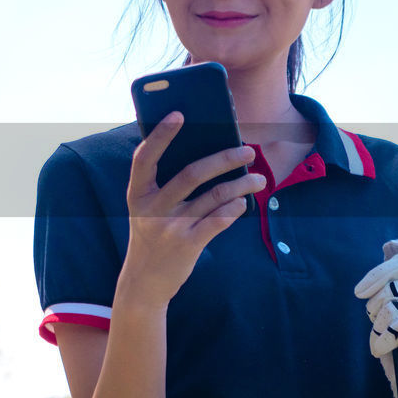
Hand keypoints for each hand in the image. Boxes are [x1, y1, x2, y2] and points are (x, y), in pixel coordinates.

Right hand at [120, 112, 265, 309]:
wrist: (144, 282)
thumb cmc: (150, 236)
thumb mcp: (145, 209)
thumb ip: (162, 185)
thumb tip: (202, 153)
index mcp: (138, 193)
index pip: (145, 157)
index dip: (161, 135)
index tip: (179, 114)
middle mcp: (152, 208)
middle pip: (192, 174)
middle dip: (225, 158)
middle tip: (248, 150)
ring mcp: (170, 227)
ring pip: (213, 196)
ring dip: (241, 185)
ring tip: (259, 178)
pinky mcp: (187, 245)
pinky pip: (218, 220)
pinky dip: (234, 208)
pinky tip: (243, 203)